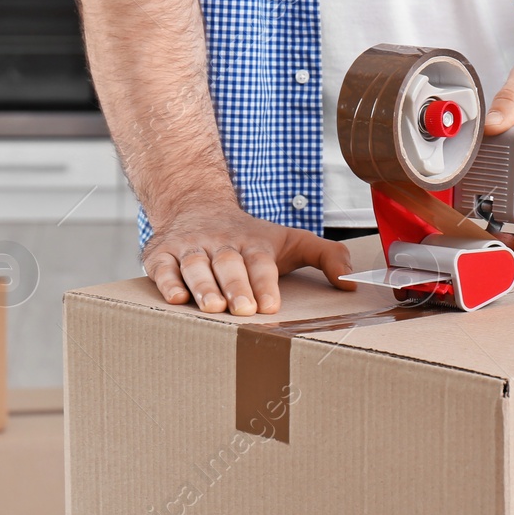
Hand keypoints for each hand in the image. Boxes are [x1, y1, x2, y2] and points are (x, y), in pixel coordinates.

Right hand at [141, 203, 355, 315]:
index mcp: (253, 242)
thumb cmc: (249, 235)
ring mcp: (190, 247)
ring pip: (196, 265)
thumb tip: (351, 283)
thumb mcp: (292, 240)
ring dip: (204, 287)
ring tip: (212, 308)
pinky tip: (175, 298)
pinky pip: (163, 267)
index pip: (260, 261)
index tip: (270, 306)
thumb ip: (327, 257)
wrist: (196, 204)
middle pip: (229, 263)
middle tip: (243, 310)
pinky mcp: (162, 254)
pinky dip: (167, 281)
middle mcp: (221, 243)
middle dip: (236, 287)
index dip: (265, 283)